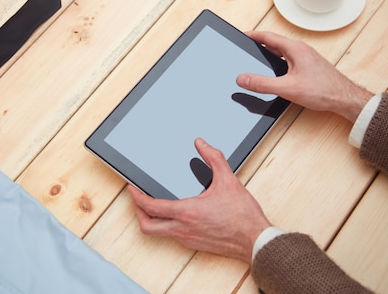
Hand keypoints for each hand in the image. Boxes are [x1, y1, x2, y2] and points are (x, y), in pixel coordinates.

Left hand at [128, 138, 270, 263]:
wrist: (255, 241)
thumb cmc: (243, 216)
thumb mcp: (228, 180)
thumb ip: (213, 158)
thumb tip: (202, 143)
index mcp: (186, 212)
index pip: (151, 206)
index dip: (136, 197)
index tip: (132, 189)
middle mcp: (183, 229)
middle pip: (147, 226)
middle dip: (138, 212)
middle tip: (138, 200)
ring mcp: (188, 239)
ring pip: (159, 233)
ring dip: (152, 220)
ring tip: (153, 206)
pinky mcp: (195, 245)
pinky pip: (172, 236)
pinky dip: (167, 225)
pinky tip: (175, 215)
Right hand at [236, 31, 373, 122]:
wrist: (345, 98)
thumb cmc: (324, 90)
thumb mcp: (287, 88)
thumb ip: (262, 83)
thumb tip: (243, 79)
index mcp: (295, 49)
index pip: (268, 37)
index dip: (253, 35)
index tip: (243, 35)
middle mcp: (301, 50)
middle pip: (275, 43)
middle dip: (259, 44)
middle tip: (248, 46)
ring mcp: (306, 57)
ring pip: (283, 51)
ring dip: (269, 52)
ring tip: (258, 56)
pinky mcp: (309, 66)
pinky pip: (289, 59)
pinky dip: (278, 61)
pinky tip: (277, 70)